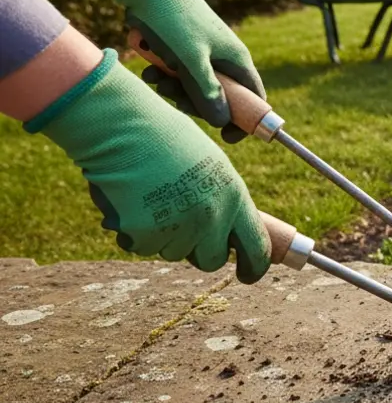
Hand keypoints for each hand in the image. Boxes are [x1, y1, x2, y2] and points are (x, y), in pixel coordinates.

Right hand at [25, 50, 270, 282]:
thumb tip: (229, 236)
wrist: (123, 126)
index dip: (254, 267)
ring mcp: (178, 229)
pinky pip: (140, 246)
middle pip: (211, 260)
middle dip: (198, 251)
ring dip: (162, 236)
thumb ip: (223, 202)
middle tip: (181, 228)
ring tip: (151, 198)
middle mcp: (211, 218)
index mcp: (234, 197)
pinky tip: (129, 201)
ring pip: (172, 253)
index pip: (257, 248)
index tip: (247, 275)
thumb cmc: (166, 140)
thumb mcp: (211, 168)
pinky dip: (133, 231)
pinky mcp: (143, 235)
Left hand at [98, 0, 264, 143]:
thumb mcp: (190, 60)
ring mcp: (204, 52)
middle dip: (198, 104)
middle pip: (222, 97)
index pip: (254, 97)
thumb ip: (207, 92)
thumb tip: (222, 122)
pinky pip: (180, 73)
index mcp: (236, 58)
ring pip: (196, 86)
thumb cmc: (172, 18)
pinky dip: (165, 76)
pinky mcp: (183, 48)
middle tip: (176, 101)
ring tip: (155, 79)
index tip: (227, 137)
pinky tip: (149, 70)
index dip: (245, 119)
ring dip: (175, 90)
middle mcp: (224, 56)